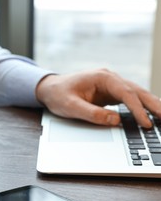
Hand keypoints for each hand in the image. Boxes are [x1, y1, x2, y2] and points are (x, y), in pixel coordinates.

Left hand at [35, 69, 160, 127]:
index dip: (138, 109)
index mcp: (101, 77)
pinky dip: (140, 106)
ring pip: (136, 94)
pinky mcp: (110, 92)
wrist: (49, 89)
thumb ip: (92, 113)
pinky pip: (129, 99)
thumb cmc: (58, 95)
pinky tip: (150, 115)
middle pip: (137, 91)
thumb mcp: (71, 106)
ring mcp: (110, 84)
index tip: (146, 123)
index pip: (126, 93)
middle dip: (154, 104)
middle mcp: (109, 78)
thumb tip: (116, 120)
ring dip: (150, 105)